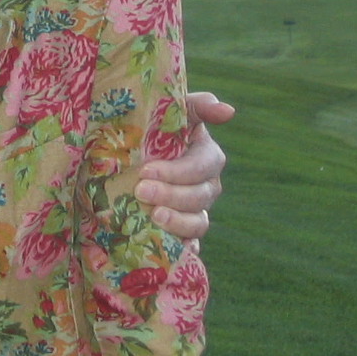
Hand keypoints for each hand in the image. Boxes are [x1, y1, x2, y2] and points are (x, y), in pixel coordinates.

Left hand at [137, 91, 232, 251]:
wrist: (129, 153)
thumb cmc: (154, 127)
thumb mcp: (173, 110)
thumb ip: (198, 105)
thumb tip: (227, 111)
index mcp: (207, 156)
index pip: (203, 166)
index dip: (178, 171)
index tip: (147, 170)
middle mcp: (207, 186)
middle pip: (199, 196)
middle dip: (171, 195)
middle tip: (141, 191)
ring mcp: (197, 210)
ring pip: (199, 223)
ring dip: (178, 222)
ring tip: (153, 217)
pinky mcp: (184, 231)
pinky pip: (191, 245)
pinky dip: (183, 248)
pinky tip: (169, 249)